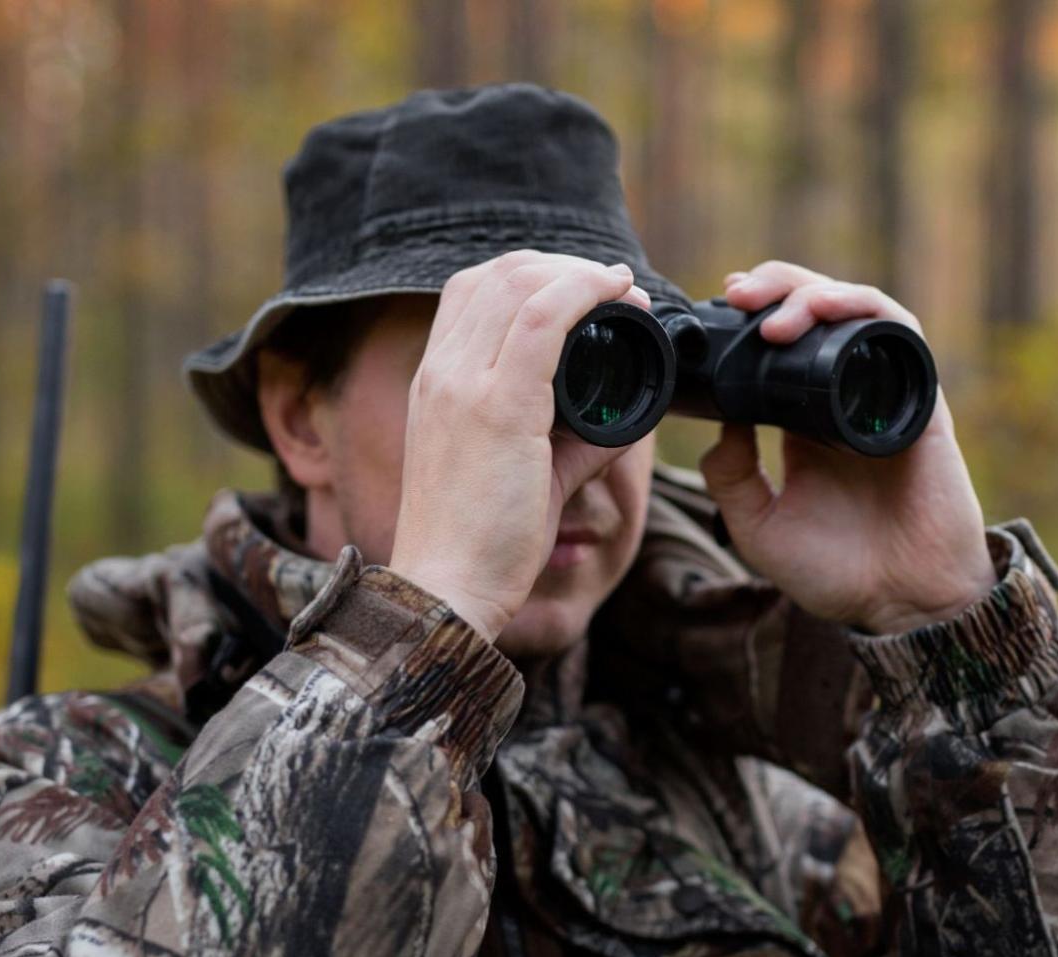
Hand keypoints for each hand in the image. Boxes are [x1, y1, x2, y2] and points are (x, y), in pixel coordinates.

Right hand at [389, 250, 650, 639]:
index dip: (533, 273)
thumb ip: (571, 445)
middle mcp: (440, 372)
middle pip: (498, 274)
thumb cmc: (480, 544)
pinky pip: (542, 320)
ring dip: (580, 274)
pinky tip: (617, 294)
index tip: (584, 290)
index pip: (472, 289)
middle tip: (613, 287)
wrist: (445, 590)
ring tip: (623, 290)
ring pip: (520, 284)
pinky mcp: (496, 407)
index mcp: (435, 382)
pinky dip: (584, 293)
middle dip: (563, 265)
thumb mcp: (521, 475)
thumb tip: (621, 424)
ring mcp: (462, 385)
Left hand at [698, 260, 994, 635]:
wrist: (900, 605)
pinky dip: (862, 309)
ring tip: (772, 312)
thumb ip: (730, 475)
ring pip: (856, 311)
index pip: (784, 344)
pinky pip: (898, 334)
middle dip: (776, 287)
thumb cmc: (835, 573)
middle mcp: (846, 399)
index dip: (755, 314)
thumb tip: (718, 419)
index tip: (719, 305)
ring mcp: (885, 395)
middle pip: (816, 313)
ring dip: (813, 294)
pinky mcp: (920, 401)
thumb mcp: (756, 526)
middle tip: (736, 293)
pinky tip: (826, 311)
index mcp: (806, 422)